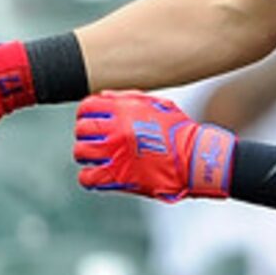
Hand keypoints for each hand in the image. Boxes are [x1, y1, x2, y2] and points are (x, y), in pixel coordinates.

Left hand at [72, 92, 233, 201]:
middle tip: (93, 139)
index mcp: (124, 110)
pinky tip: (97, 175)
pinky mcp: (118, 177)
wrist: (194, 159)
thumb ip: (127, 99)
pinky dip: (89, 177)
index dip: (85, 113)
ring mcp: (115, 155)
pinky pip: (88, 178)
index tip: (88, 119)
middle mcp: (116, 131)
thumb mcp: (156, 104)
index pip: (87, 107)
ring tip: (95, 157)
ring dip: (85, 155)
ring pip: (81, 153)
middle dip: (85, 134)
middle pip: (81, 130)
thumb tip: (103, 97)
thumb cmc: (179, 132)